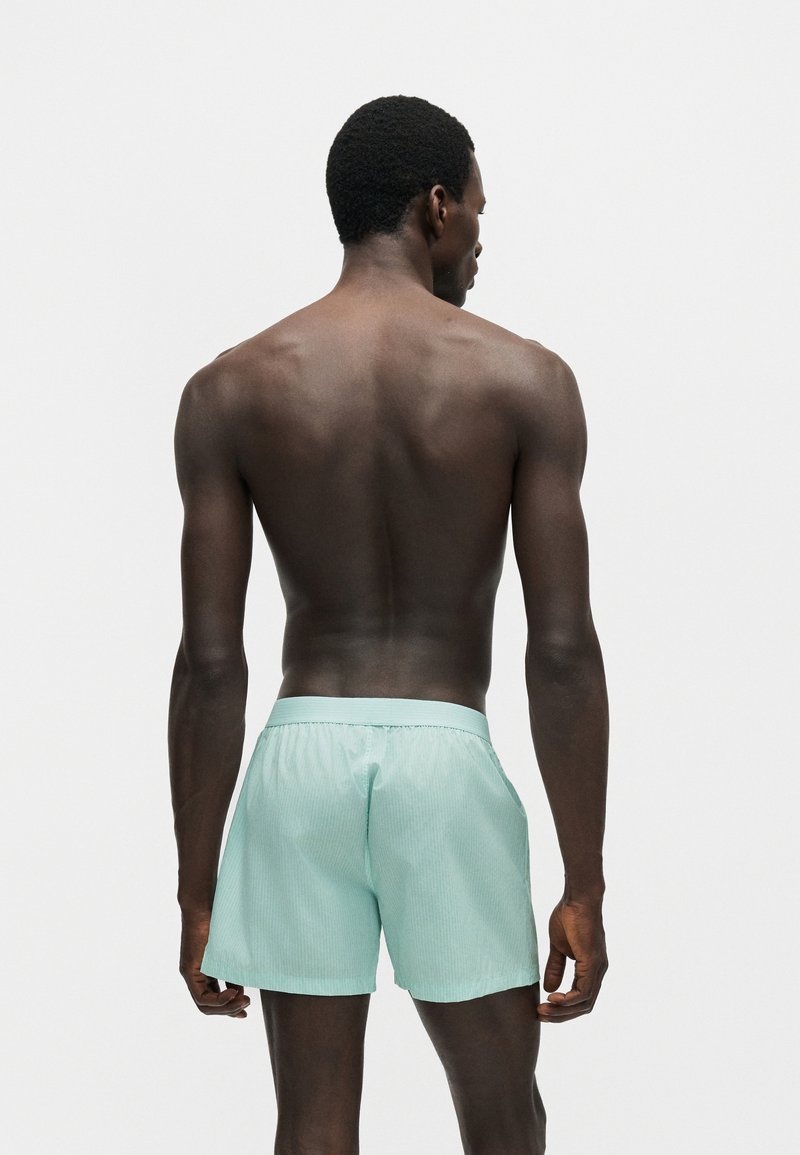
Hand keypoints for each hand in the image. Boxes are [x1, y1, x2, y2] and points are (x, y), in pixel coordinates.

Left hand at [179, 910, 250, 1018]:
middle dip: (229, 1010)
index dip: (229, 1008)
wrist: (203, 906)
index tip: (245, 1010)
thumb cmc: (219, 924)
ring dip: (225, 1007)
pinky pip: (200, 996)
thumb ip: (231, 973)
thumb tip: (240, 993)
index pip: (214, 999)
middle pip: (209, 1006)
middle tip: (246, 1007)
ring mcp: (189, 974)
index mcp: (204, 973)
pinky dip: (217, 999)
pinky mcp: (188, 970)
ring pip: (204, 1004)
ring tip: (244, 1001)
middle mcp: (194, 976)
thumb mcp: (229, 954)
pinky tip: (232, 993)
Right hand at [537, 895, 607, 1022]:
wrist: (578, 898)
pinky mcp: (593, 963)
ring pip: (584, 1003)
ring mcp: (597, 969)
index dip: (562, 1008)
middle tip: (540, 1015)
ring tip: (542, 1010)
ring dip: (562, 1011)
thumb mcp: (558, 947)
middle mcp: (598, 972)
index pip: (580, 998)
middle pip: (583, 1006)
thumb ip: (556, 967)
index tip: (542, 1008)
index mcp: (590, 968)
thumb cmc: (569, 917)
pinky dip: (569, 1000)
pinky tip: (553, 998)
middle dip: (561, 1015)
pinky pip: (584, 991)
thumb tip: (550, 988)